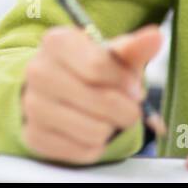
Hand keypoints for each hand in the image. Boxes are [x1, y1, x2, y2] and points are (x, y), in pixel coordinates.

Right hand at [20, 23, 162, 164]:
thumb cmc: (90, 67)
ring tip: (109, 117)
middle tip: (130, 107)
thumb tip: (155, 37)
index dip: (125, 81)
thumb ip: (135, 47)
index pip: (97, 65)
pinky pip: (83, 150)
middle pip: (100, 100)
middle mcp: (38, 72)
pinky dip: (97, 145)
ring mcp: (32, 106)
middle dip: (126, 108)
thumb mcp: (113, 53)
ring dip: (112, 128)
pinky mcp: (34, 136)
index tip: (136, 89)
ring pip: (94, 130)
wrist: (56, 89)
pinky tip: (92, 128)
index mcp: (57, 42)